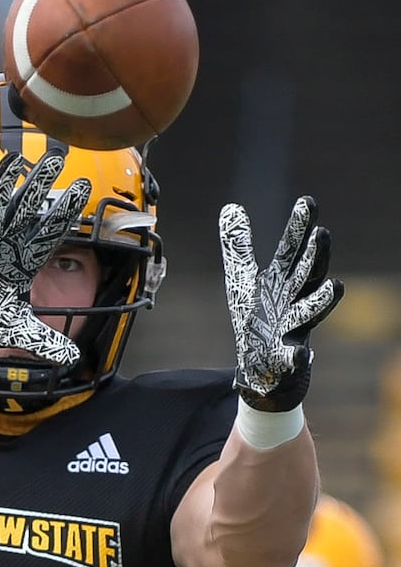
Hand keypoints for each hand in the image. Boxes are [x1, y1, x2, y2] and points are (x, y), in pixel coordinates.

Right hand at [0, 149, 90, 363]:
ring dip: (3, 185)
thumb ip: (42, 341)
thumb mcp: (12, 331)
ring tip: (17, 159)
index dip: (64, 214)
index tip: (82, 189)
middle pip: (23, 212)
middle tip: (57, 158)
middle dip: (39, 186)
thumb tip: (73, 357)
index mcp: (18, 264)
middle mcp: (0, 248)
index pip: (46, 234)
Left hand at [219, 195, 343, 410]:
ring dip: (322, 300)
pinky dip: (296, 357)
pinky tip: (301, 355)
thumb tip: (231, 206)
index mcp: (281, 280)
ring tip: (336, 286)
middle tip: (323, 234)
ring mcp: (292, 329)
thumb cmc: (257, 317)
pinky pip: (293, 358)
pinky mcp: (284, 357)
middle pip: (307, 276)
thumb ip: (238, 246)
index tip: (308, 202)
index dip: (300, 227)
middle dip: (316, 257)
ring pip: (310, 313)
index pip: (292, 249)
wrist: (261, 364)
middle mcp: (293, 300)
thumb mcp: (242, 279)